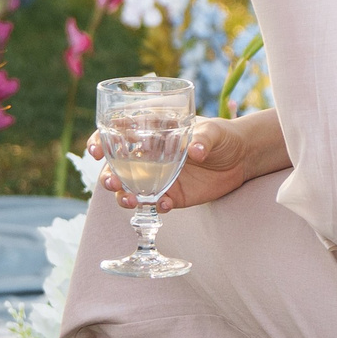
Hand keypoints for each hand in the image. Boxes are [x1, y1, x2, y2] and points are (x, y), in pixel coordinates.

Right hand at [89, 115, 262, 212]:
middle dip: (108, 176)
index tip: (94, 151)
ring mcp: (158, 177)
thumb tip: (195, 150)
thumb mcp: (214, 131)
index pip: (116, 135)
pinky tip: (164, 204)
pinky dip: (157, 206)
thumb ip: (203, 138)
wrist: (241, 158)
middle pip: (116, 167)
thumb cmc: (223, 136)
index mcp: (151, 132)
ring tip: (130, 200)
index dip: (100, 141)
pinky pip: (157, 204)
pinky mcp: (172, 195)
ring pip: (130, 189)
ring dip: (125, 196)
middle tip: (110, 183)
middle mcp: (149, 156)